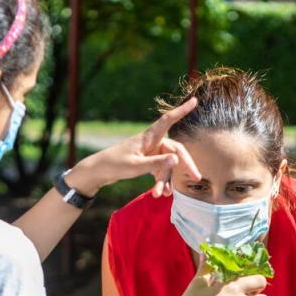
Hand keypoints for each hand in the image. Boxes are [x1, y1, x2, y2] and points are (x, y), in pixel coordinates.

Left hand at [66, 97, 201, 196]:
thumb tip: (177, 159)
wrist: (98, 172)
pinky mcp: (146, 162)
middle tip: (197, 178)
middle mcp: (151, 143)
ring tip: (163, 195)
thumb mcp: (136, 166)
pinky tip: (160, 193)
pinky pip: (159, 170)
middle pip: (175, 151)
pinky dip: (160, 181)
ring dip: (166, 180)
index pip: (168, 120)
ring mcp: (150, 152)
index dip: (182, 110)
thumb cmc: (114, 165)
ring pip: (167, 165)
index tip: (194, 100)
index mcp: (148, 137)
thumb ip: (157, 163)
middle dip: (185, 165)